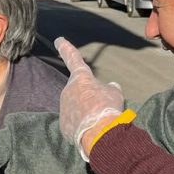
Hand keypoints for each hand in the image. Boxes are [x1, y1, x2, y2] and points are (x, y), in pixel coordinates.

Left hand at [54, 38, 123, 157]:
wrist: (99, 133)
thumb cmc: (107, 107)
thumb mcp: (115, 93)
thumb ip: (110, 88)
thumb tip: (111, 86)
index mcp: (81, 78)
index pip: (73, 59)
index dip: (66, 48)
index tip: (58, 40)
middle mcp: (68, 90)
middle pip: (80, 92)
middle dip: (90, 99)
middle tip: (103, 108)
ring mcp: (64, 108)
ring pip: (77, 108)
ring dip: (87, 113)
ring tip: (99, 121)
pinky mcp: (63, 124)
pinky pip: (75, 123)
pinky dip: (84, 126)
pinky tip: (93, 130)